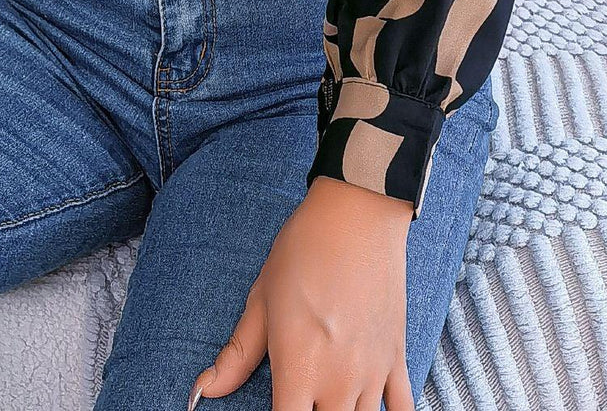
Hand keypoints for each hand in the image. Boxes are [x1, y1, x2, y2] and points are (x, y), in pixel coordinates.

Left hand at [189, 177, 414, 410]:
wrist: (357, 215)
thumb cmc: (302, 251)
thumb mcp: (262, 299)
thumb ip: (237, 353)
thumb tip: (203, 389)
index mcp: (297, 369)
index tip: (275, 405)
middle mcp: (337, 381)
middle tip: (303, 397)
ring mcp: (371, 372)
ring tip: (328, 400)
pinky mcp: (396, 357)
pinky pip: (403, 409)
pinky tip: (370, 407)